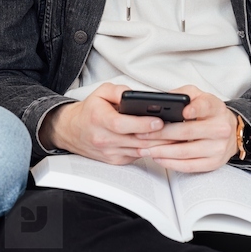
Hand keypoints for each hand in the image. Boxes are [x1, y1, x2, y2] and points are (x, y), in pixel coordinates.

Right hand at [41, 83, 173, 164]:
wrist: (72, 131)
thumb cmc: (90, 110)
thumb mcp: (100, 92)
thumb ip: (117, 90)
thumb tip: (135, 94)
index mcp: (98, 119)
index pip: (122, 125)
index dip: (142, 124)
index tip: (159, 121)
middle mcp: (103, 139)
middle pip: (135, 140)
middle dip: (158, 135)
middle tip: (177, 129)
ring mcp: (109, 152)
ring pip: (139, 150)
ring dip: (159, 145)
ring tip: (176, 136)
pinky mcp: (115, 161)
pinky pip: (137, 156)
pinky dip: (151, 150)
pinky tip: (164, 143)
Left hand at [135, 85, 239, 172]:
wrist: (231, 131)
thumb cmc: (208, 112)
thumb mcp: (199, 96)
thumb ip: (182, 94)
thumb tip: (160, 100)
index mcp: (215, 108)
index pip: (205, 107)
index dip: (195, 109)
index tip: (184, 112)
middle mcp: (220, 128)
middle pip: (187, 132)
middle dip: (161, 134)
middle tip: (141, 134)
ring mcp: (218, 148)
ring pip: (185, 151)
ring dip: (161, 151)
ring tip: (144, 149)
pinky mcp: (213, 163)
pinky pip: (189, 166)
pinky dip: (170, 163)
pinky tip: (157, 158)